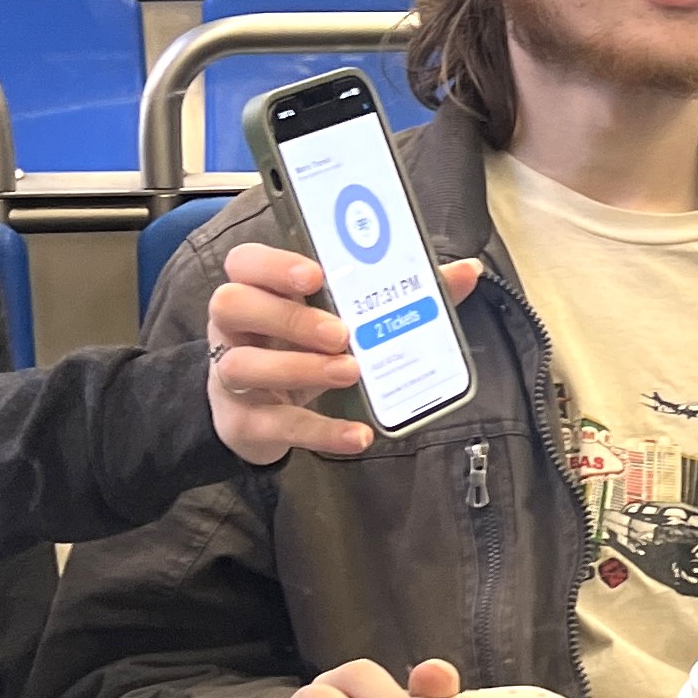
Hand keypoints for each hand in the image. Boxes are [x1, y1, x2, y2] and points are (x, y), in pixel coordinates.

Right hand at [206, 246, 484, 467]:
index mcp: (257, 290)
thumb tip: (467, 271)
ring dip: (300, 367)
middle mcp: (234, 328)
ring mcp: (230, 376)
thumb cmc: (304, 349)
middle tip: (342, 333)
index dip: (273, 264)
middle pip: (234, 305)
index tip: (315, 274)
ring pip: (243, 365)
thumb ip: (401, 292)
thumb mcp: (341, 317)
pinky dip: (321, 431)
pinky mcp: (244, 423)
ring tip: (350, 371)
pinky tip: (357, 435)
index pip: (244, 263)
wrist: (263, 416)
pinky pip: (276, 425)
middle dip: (290, 316)